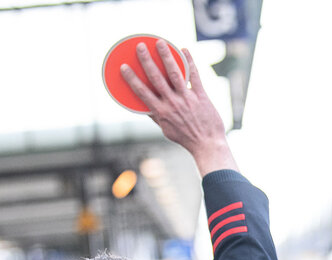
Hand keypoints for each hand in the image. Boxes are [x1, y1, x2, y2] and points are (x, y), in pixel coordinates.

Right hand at [121, 41, 237, 176]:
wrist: (207, 144)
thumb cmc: (186, 138)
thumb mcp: (166, 130)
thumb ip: (156, 117)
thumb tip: (143, 108)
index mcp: (161, 112)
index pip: (142, 92)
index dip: (132, 79)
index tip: (124, 67)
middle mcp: (172, 103)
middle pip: (156, 78)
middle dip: (147, 61)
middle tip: (140, 46)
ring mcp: (187, 98)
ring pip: (174, 73)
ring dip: (166, 56)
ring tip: (160, 43)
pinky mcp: (201, 96)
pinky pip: (195, 76)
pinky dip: (190, 62)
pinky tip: (185, 50)